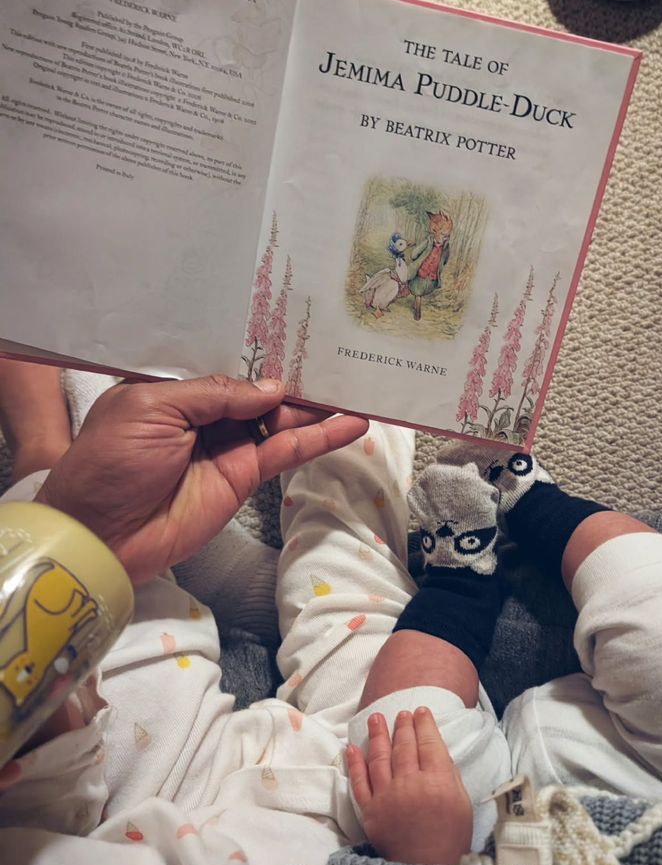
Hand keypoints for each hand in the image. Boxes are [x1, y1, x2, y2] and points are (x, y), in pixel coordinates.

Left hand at [35, 375, 367, 583]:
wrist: (100, 534)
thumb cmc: (110, 461)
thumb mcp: (152, 408)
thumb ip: (213, 393)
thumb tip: (273, 387)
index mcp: (175, 389)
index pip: (226, 364)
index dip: (261, 350)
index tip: (300, 329)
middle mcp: (205, 414)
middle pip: (260, 390)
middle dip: (297, 375)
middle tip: (341, 356)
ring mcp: (229, 446)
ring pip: (281, 419)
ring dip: (317, 406)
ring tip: (358, 384)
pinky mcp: (245, 477)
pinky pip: (287, 452)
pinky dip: (320, 439)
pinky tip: (351, 425)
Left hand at [347, 707, 472, 864]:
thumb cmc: (450, 837)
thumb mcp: (463, 802)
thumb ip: (449, 773)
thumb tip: (435, 749)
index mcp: (437, 782)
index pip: (429, 742)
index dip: (424, 724)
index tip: (421, 712)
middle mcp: (410, 784)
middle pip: (404, 745)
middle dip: (403, 725)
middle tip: (402, 713)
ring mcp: (387, 797)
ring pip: (380, 757)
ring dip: (378, 734)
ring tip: (376, 718)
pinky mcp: (369, 811)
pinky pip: (359, 782)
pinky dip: (355, 763)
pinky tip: (353, 747)